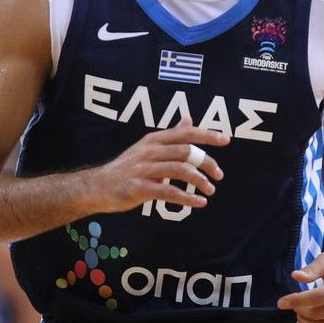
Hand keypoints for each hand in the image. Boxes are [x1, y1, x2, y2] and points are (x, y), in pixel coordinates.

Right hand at [88, 117, 228, 213]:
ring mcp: (143, 169)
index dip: (206, 135)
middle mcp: (149, 151)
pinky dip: (188, 198)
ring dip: (200, 181)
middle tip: (219, 174)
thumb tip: (189, 119)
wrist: (98, 187)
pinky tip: (199, 203)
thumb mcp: (147, 147)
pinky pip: (170, 192)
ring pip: (180, 170)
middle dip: (207, 162)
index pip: (185, 133)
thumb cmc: (127, 167)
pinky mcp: (139, 188)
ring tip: (210, 190)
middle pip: (186, 151)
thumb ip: (170, 135)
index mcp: (153, 140)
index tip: (225, 140)